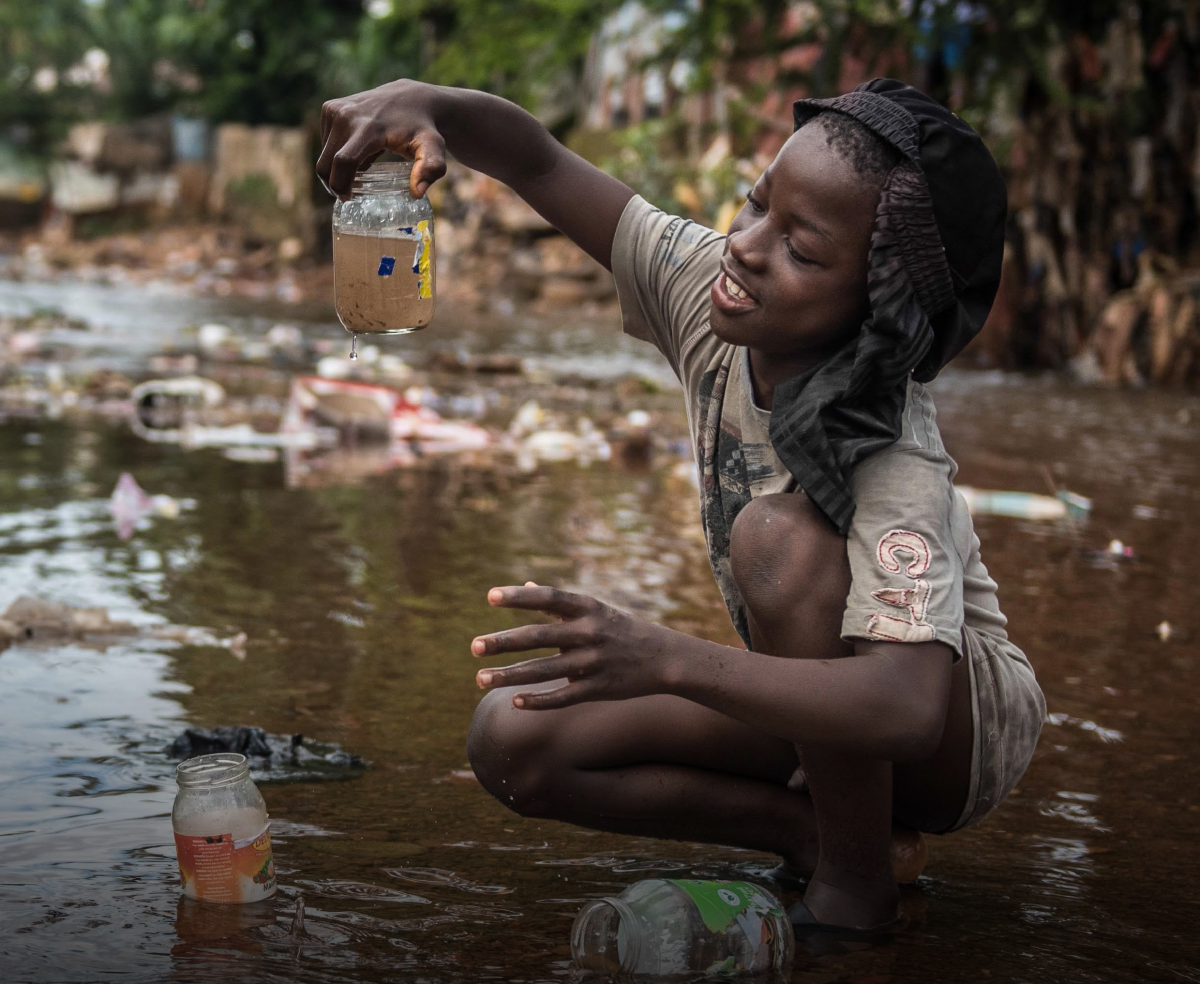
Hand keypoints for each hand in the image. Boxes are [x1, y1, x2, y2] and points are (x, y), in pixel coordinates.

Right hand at [316, 79, 447, 199]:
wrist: (413, 98)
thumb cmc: (424, 128)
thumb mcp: (433, 148)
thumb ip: (432, 168)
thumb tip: (417, 193)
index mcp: (368, 127)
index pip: (342, 162)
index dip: (340, 185)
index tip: (348, 199)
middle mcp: (346, 116)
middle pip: (326, 163)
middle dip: (334, 183)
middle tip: (350, 194)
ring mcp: (335, 109)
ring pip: (324, 154)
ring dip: (336, 168)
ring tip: (360, 168)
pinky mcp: (330, 107)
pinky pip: (326, 142)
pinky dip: (335, 154)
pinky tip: (357, 152)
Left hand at [471, 583, 681, 709]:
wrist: (664, 658)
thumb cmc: (620, 629)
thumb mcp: (594, 609)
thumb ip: (556, 604)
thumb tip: (522, 586)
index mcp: (588, 608)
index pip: (549, 598)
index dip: (519, 598)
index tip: (490, 597)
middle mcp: (590, 632)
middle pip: (539, 636)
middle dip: (504, 642)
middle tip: (474, 646)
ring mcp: (595, 662)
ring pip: (545, 670)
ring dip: (510, 675)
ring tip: (480, 678)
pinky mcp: (599, 688)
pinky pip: (564, 696)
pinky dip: (538, 700)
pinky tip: (514, 701)